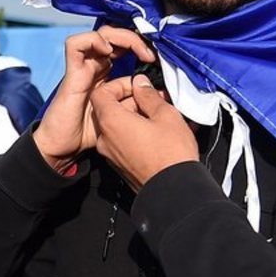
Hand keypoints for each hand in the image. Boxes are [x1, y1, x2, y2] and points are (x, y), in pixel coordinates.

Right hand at [33, 26, 155, 172]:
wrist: (63, 147)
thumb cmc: (90, 134)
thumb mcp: (124, 115)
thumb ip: (136, 101)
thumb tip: (158, 91)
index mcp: (109, 74)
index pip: (125, 46)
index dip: (141, 45)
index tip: (157, 59)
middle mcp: (96, 66)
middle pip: (116, 35)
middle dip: (135, 38)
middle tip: (150, 54)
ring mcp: (83, 67)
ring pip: (100, 33)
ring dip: (121, 37)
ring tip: (135, 49)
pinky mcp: (71, 72)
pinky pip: (76, 44)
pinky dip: (94, 41)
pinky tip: (107, 51)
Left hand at [89, 74, 196, 191]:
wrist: (175, 193)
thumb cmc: (171, 153)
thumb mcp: (165, 115)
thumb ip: (148, 95)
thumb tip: (139, 83)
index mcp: (112, 122)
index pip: (101, 93)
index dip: (118, 86)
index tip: (136, 87)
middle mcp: (105, 138)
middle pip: (109, 110)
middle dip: (131, 102)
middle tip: (155, 101)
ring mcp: (111, 155)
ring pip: (118, 127)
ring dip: (135, 118)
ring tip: (161, 118)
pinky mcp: (120, 166)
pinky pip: (123, 142)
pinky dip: (135, 134)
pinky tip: (158, 134)